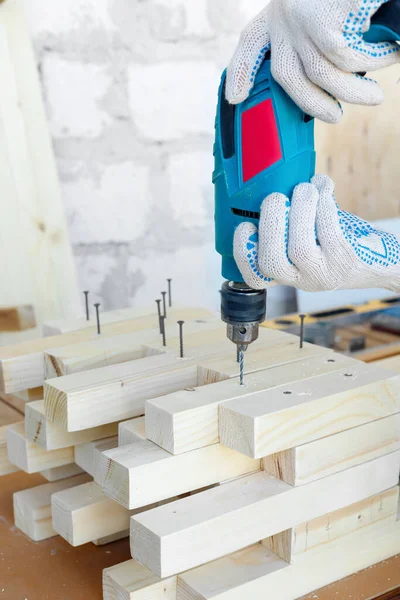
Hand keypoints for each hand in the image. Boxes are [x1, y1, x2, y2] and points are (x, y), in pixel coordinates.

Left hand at [226, 0, 399, 122]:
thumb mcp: (320, 8)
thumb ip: (312, 37)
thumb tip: (327, 80)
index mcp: (279, 11)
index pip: (251, 41)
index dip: (240, 70)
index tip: (235, 97)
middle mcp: (283, 15)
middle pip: (287, 75)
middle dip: (313, 105)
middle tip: (337, 117)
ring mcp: (301, 17)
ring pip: (321, 73)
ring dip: (352, 90)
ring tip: (374, 95)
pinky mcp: (323, 17)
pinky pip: (346, 58)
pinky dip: (372, 62)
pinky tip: (390, 54)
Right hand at [234, 175, 399, 292]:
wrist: (381, 262)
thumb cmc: (341, 245)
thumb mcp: (311, 243)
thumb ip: (289, 225)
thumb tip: (274, 184)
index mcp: (289, 274)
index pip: (256, 275)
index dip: (243, 253)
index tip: (245, 226)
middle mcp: (304, 279)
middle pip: (272, 261)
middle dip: (270, 224)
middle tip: (277, 197)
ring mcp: (324, 272)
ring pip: (299, 248)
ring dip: (299, 210)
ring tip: (305, 188)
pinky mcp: (345, 259)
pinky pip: (328, 231)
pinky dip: (323, 204)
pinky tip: (323, 188)